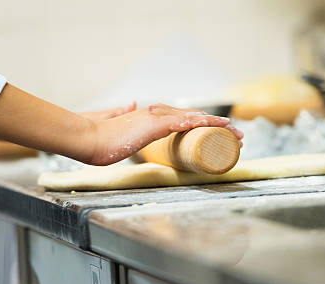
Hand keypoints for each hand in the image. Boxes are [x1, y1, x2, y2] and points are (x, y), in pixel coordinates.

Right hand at [0, 84, 241, 166]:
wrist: (87, 139)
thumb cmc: (96, 137)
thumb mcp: (112, 124)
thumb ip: (120, 113)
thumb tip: (130, 103)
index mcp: (147, 116)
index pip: (181, 118)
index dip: (200, 122)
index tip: (216, 131)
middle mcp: (155, 113)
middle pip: (193, 117)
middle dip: (217, 125)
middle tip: (236, 135)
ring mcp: (155, 117)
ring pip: (194, 118)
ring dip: (217, 125)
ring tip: (237, 134)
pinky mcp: (154, 123)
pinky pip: (184, 122)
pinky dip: (203, 122)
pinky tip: (218, 125)